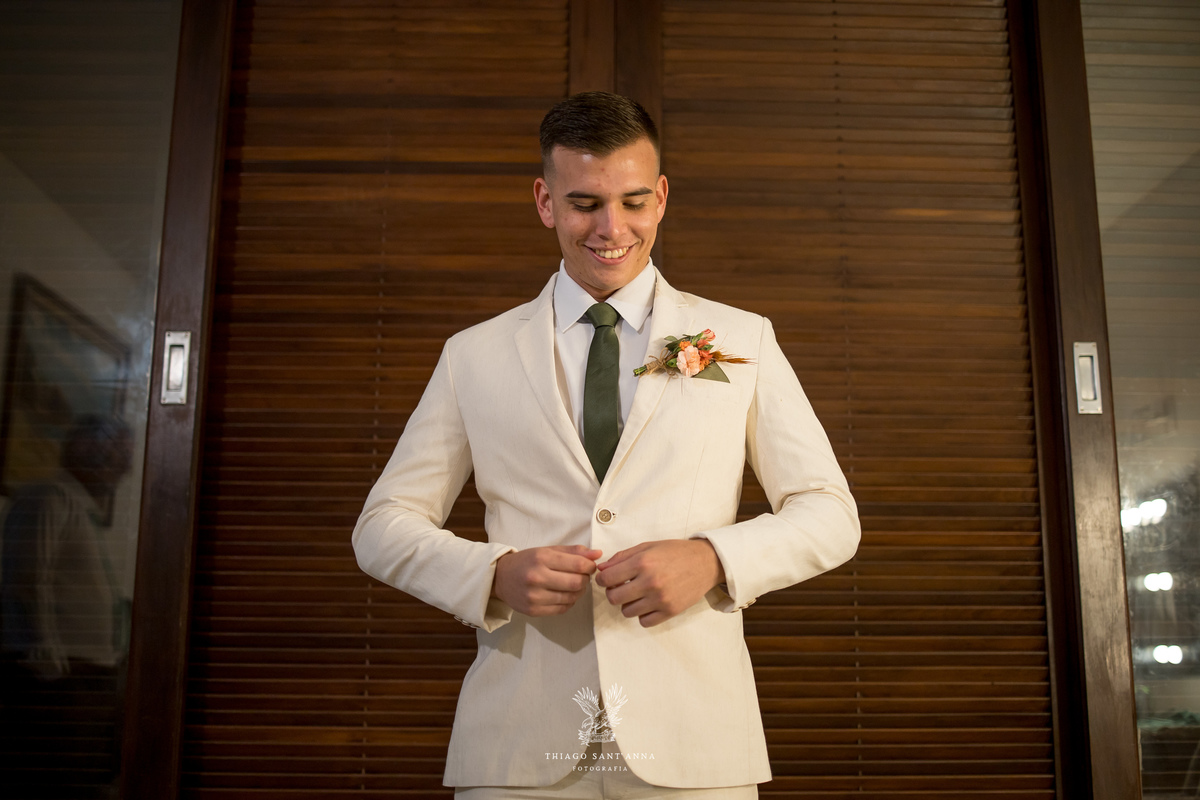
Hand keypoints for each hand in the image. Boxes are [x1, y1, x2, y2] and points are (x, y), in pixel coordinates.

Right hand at [491, 545, 601, 616]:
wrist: (500, 578)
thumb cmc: (527, 561)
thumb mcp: (547, 550)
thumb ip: (573, 551)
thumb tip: (598, 554)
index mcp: (541, 558)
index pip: (578, 565)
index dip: (590, 567)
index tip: (589, 566)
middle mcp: (537, 577)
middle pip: (576, 583)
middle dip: (585, 580)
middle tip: (582, 576)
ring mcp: (534, 596)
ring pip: (571, 597)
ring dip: (579, 592)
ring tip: (573, 585)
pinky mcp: (533, 611)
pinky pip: (562, 609)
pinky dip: (569, 602)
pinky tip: (564, 594)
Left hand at [595, 539, 725, 627]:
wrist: (705, 563)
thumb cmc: (675, 552)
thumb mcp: (647, 547)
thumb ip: (622, 557)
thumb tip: (601, 569)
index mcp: (642, 563)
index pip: (607, 579)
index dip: (602, 579)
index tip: (606, 579)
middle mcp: (650, 582)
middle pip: (614, 598)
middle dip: (613, 592)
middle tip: (620, 587)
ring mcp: (660, 599)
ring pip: (627, 612)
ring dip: (628, 604)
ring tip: (637, 594)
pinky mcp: (670, 611)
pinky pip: (644, 622)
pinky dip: (642, 614)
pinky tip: (648, 603)